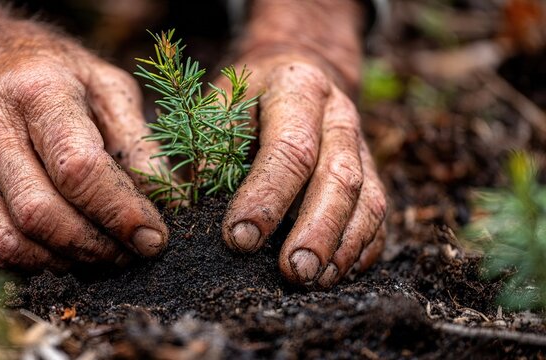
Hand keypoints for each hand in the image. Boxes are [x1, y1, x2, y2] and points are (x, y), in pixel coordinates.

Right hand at [0, 0, 167, 269]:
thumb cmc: (54, 71)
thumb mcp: (107, 85)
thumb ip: (138, 141)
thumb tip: (171, 199)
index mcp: (38, 93)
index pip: (78, 168)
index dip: (120, 211)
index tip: (154, 236)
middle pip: (41, 213)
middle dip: (97, 245)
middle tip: (134, 250)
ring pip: (14, 240)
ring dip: (69, 260)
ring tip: (107, 252)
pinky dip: (39, 262)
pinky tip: (70, 250)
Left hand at [220, 53, 386, 286]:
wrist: (296, 71)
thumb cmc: (247, 95)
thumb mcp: (220, 100)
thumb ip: (208, 145)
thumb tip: (198, 202)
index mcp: (299, 89)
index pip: (290, 148)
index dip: (266, 196)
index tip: (240, 239)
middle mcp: (339, 116)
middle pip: (339, 177)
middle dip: (317, 230)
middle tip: (294, 272)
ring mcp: (362, 145)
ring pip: (368, 200)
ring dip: (344, 245)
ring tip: (317, 281)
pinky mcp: (372, 172)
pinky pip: (379, 215)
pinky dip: (362, 248)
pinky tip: (339, 273)